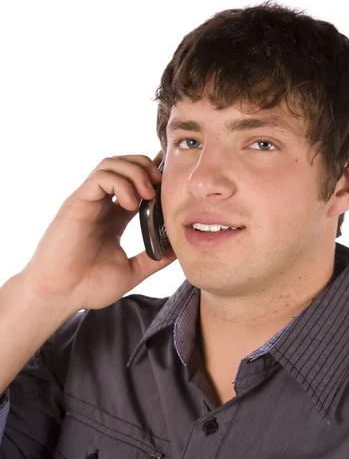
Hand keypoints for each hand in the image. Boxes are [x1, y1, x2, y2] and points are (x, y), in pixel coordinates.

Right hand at [21, 152, 176, 311]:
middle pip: (125, 164)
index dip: (155, 175)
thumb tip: (178, 250)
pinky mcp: (77, 203)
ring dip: (136, 172)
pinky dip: (121, 183)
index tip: (174, 179)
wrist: (60, 295)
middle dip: (148, 167)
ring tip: (149, 194)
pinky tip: (132, 204)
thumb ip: (153, 259)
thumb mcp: (132, 271)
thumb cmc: (88, 285)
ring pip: (112, 163)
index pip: (136, 183)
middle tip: (163, 187)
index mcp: (115, 217)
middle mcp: (102, 204)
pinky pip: (100, 176)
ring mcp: (89, 201)